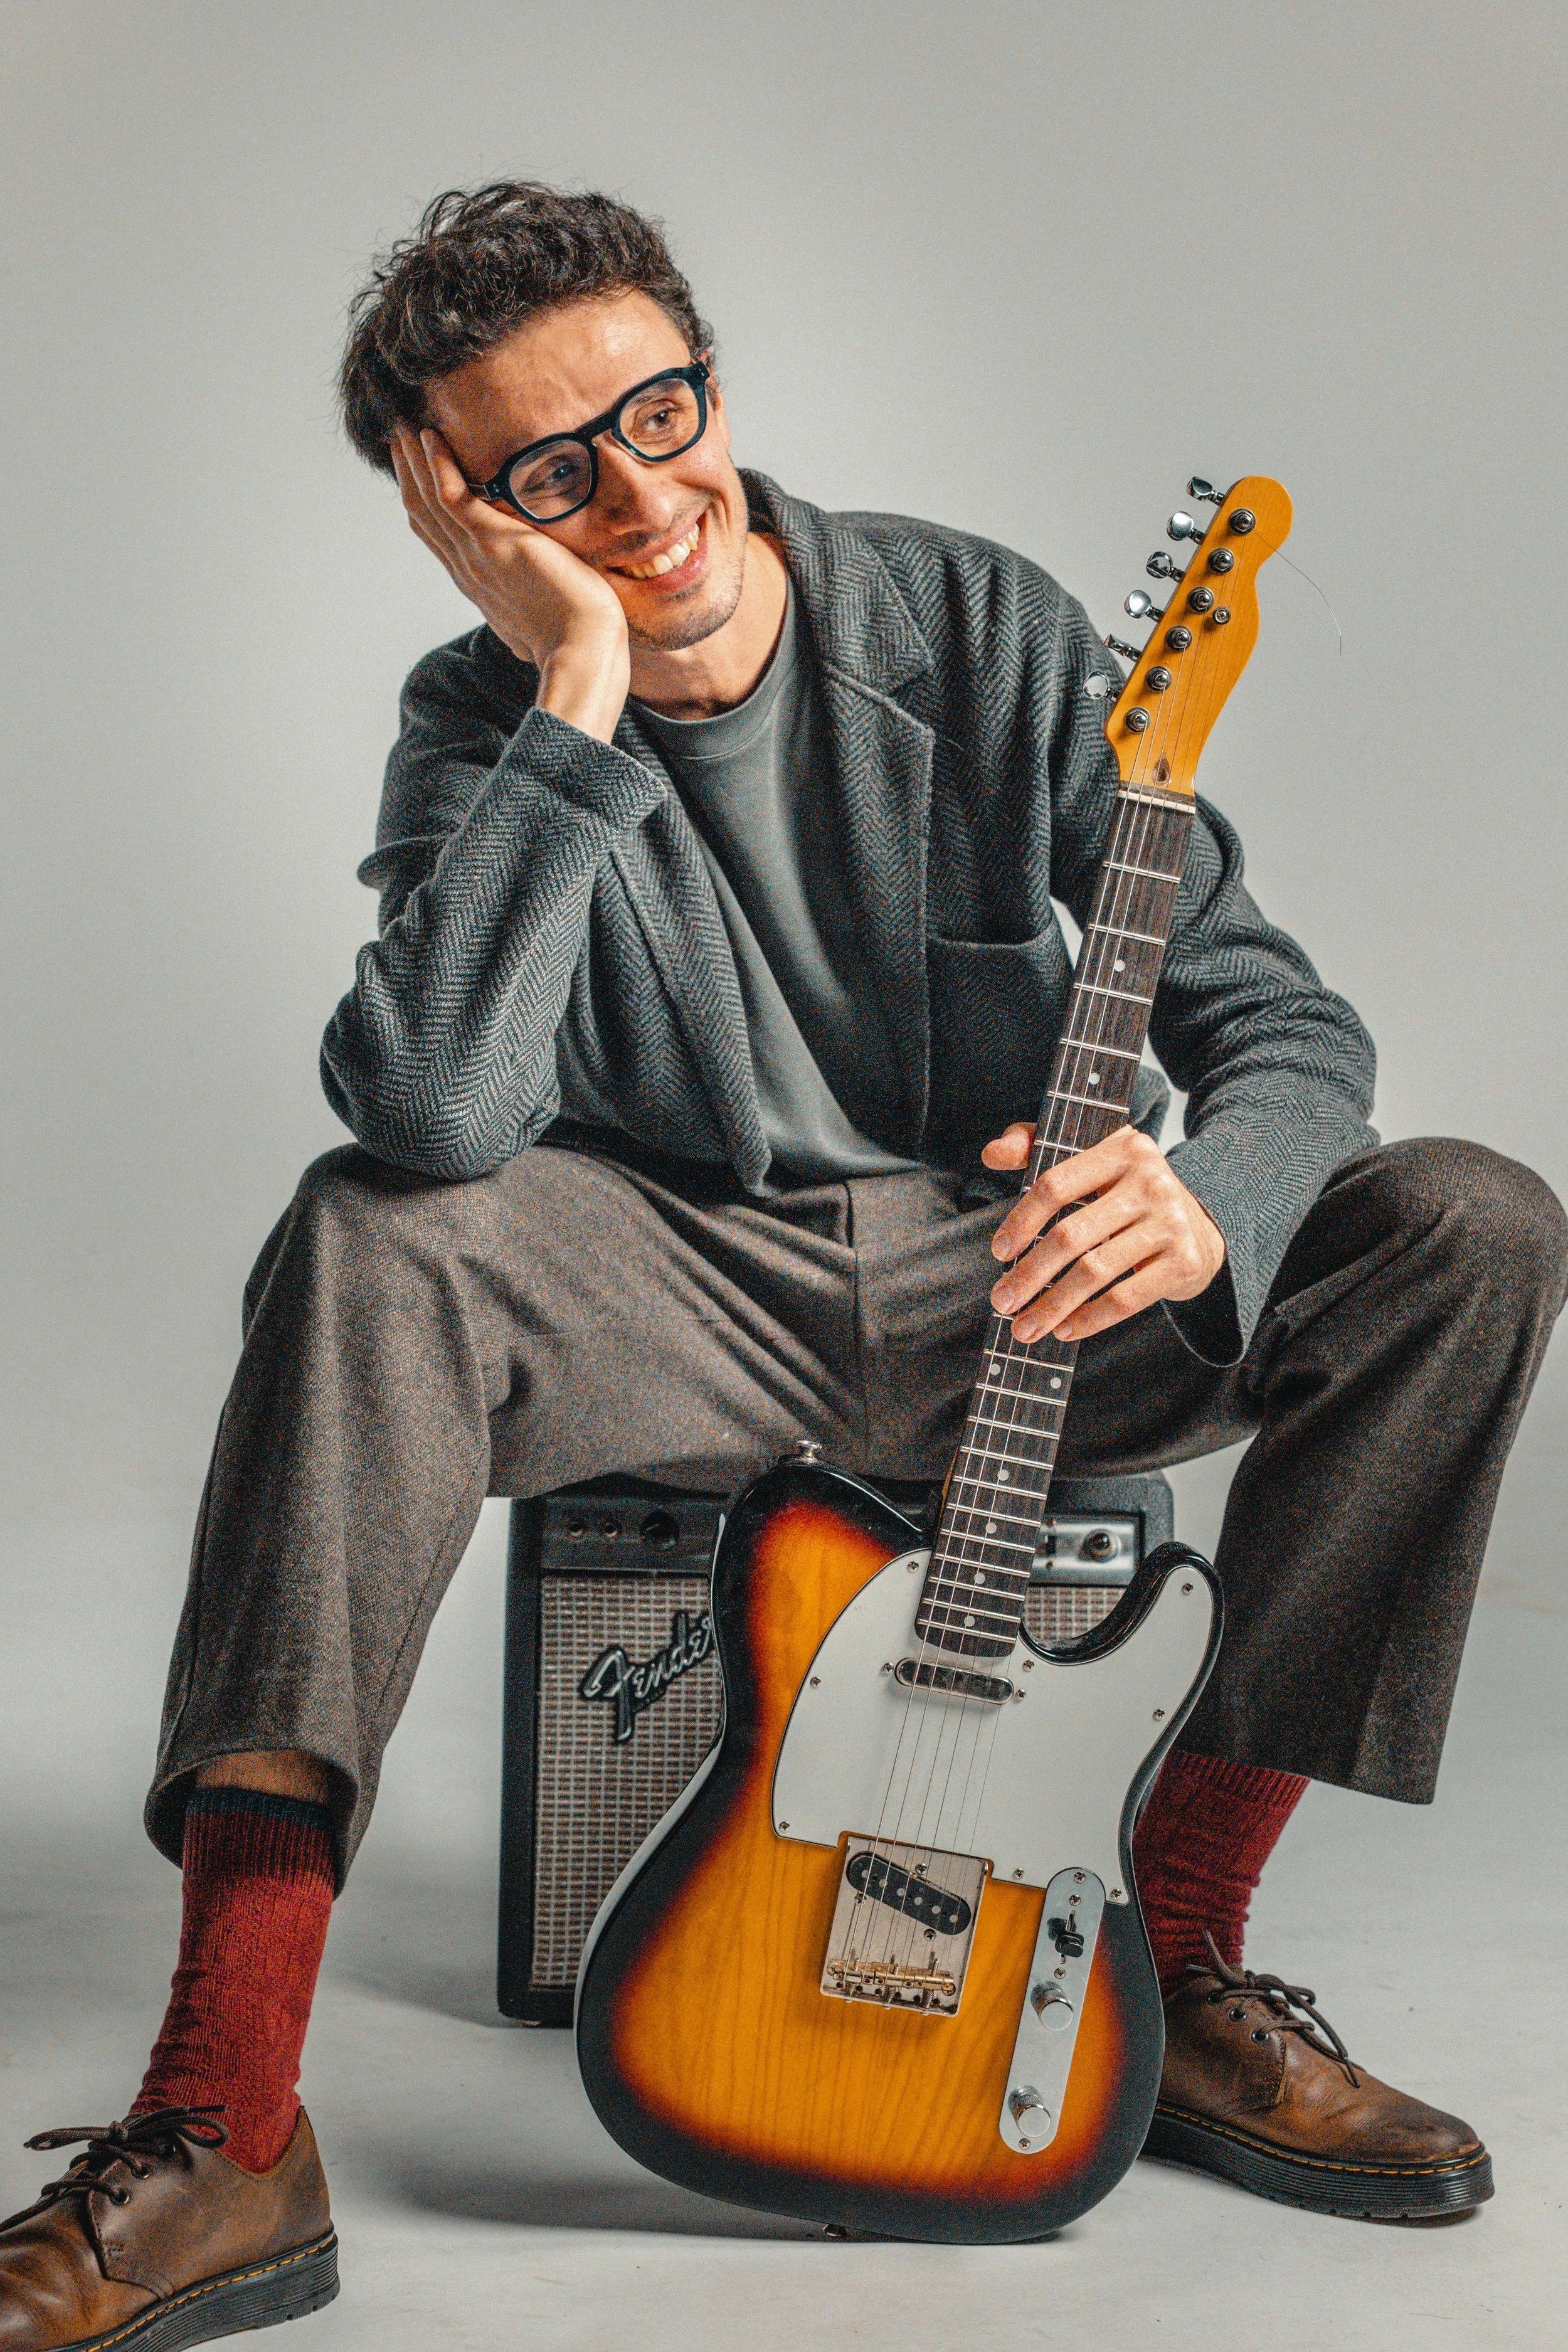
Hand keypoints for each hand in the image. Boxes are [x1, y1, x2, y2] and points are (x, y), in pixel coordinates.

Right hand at [390, 421, 629, 741]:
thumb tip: (534, 613)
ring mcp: (474, 554)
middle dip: (407, 472)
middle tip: (396, 436)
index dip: (421, 501)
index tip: (414, 471)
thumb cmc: (573, 638)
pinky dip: (437, 464)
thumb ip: (530, 601)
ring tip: (403, 424)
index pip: (437, 535)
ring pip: (428, 499)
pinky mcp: (491, 541)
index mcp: (477, 582)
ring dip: (413, 459)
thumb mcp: (540, 617)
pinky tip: (430, 437)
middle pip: (422, 513)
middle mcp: (466, 568)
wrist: (582, 648)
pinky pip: (451, 495)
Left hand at [980, 1121, 1226, 1342]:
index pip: (1056, 1185)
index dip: (1021, 1221)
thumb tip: (992, 1153)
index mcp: (1123, 1149)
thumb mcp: (1092, 1160)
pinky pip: (1125, 1298)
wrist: (1200, 1228)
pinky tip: (1064, 1330)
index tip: (998, 1251)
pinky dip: (1089, 1319)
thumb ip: (1038, 1149)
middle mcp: (1151, 1181)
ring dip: (1052, 1306)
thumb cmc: (1129, 1195)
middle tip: (1001, 1301)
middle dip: (1028, 1274)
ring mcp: (1170, 1223)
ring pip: (1094, 1272)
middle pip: (1071, 1235)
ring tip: (1024, 1327)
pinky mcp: (1184, 1261)